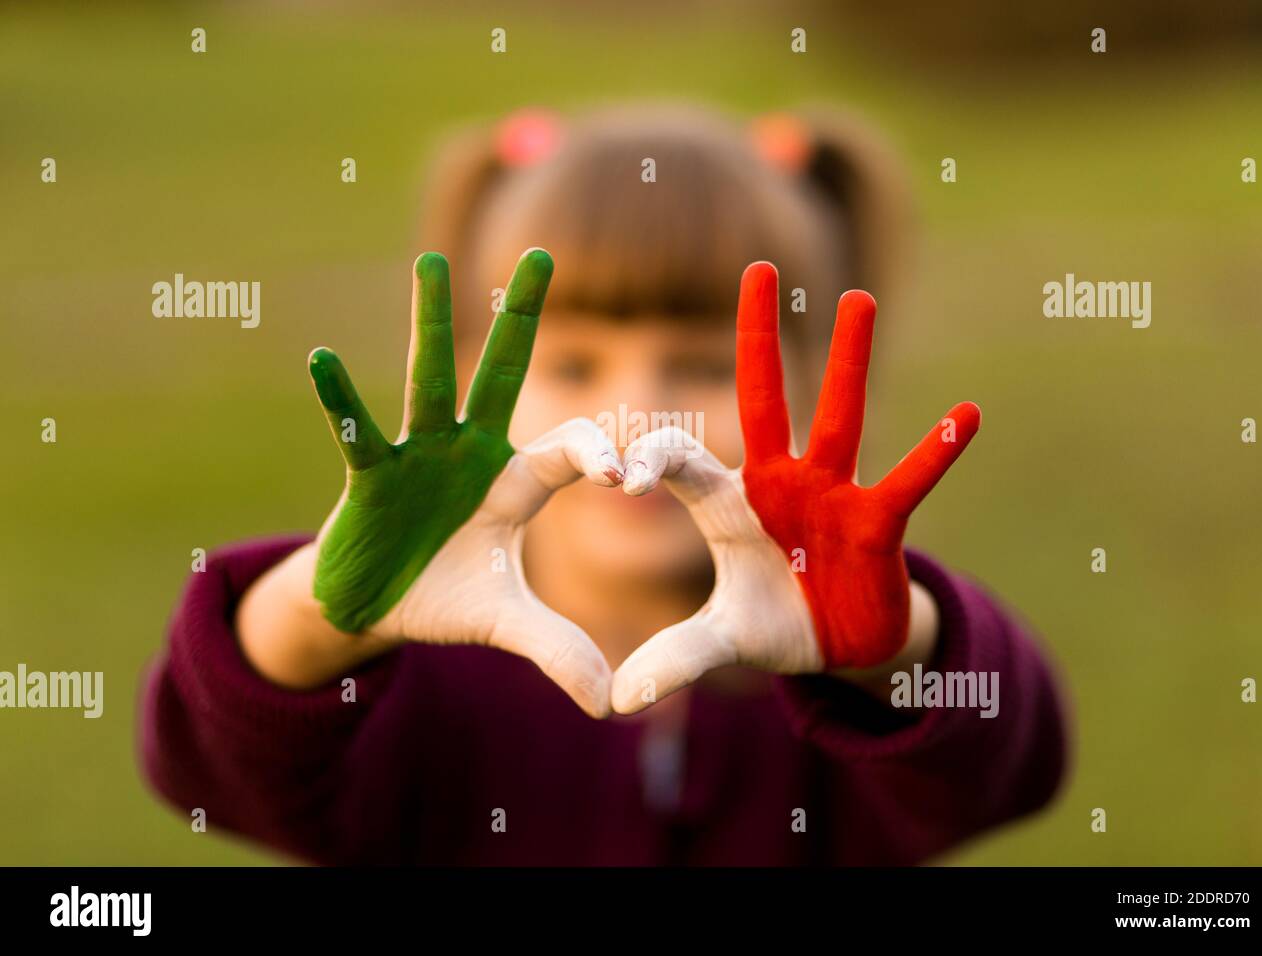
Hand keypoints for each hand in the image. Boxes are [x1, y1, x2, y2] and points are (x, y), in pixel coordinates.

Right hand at [303, 249, 622, 716]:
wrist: (376, 608)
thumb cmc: (446, 598)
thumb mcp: (505, 622)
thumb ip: (556, 647)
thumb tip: (607, 700)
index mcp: (513, 481)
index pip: (567, 451)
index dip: (596, 455)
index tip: (625, 473)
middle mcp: (468, 453)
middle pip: (500, 376)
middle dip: (520, 319)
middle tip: (542, 253)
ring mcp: (416, 458)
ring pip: (425, 383)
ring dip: (429, 327)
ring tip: (426, 264)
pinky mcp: (368, 477)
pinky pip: (355, 433)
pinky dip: (339, 401)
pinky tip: (320, 358)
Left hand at [610, 261, 979, 713]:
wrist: (837, 647)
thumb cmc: (775, 623)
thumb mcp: (722, 641)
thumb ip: (676, 658)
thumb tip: (615, 703)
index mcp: (730, 502)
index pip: (682, 462)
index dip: (653, 461)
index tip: (621, 478)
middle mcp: (780, 483)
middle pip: (766, 400)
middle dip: (757, 338)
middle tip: (757, 268)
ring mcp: (832, 497)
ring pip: (841, 418)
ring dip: (851, 360)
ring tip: (859, 298)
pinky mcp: (878, 526)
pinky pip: (908, 484)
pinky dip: (936, 452)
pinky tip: (967, 413)